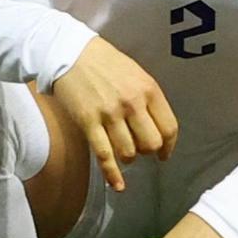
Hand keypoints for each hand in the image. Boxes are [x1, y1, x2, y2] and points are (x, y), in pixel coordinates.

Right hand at [48, 37, 178, 191]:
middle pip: (151, 144)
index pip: (169, 128)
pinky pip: (104, 155)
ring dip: (128, 157)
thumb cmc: (103, 62)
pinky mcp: (88, 122)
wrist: (68, 51)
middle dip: (147, 152)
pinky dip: (112, 175)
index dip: (169, 146)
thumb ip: (148, 98)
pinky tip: (117, 186)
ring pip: (129, 153)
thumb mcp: (135, 73)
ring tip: (122, 151)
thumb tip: (156, 127)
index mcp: (148, 89)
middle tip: (139, 149)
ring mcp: (109, 114)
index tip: (164, 154)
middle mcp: (132, 103)